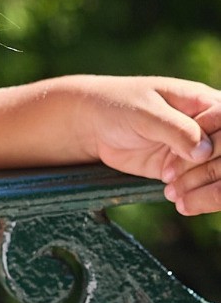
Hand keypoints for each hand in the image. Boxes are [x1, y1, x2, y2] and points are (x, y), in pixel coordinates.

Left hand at [73, 76, 220, 213]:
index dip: (216, 142)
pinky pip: (202, 187)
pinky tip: (177, 200)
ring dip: (201, 186)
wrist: (93, 126)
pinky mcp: (185, 170)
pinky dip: (196, 197)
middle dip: (206, 168)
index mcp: (204, 101)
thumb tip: (204, 151)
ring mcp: (197, 150)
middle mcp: (208, 126)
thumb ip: (177, 129)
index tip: (191, 152)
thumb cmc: (119, 106)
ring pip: (218, 173)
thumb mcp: (147, 113)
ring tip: (172, 191)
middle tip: (170, 174)